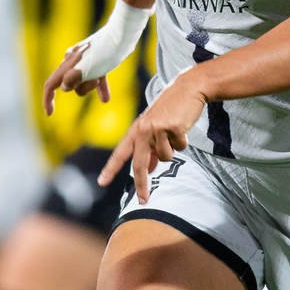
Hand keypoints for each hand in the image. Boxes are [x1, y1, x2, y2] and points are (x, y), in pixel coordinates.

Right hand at [42, 45, 110, 115]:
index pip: (51, 84)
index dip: (47, 99)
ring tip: (102, 78)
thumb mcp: (86, 69)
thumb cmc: (104, 53)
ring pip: (83, 82)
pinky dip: (100, 87)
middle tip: (95, 81)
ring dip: (92, 85)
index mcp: (67, 63)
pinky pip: (96, 78)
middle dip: (82, 89)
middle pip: (70, 85)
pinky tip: (105, 99)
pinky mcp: (98, 60)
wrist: (122, 35)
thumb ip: (72, 79)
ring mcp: (85, 60)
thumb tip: (64, 87)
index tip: (49, 114)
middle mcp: (72, 61)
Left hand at [98, 71, 207, 202]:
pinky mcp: (172, 127)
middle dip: (142, 185)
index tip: (102, 182)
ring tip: (175, 131)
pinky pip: (180, 147)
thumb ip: (150, 148)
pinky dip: (184, 140)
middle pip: (139, 164)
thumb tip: (149, 170)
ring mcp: (157, 128)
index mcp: (136, 130)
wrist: (188, 88)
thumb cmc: (171, 108)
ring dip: (173, 149)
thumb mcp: (155, 126)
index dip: (111, 169)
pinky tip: (182, 126)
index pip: (120, 153)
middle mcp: (143, 130)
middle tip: (143, 200)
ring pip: (166, 157)